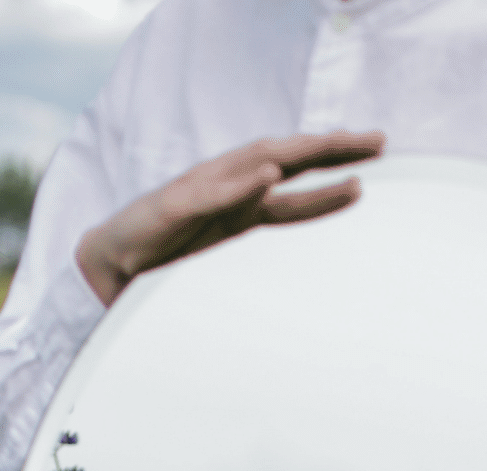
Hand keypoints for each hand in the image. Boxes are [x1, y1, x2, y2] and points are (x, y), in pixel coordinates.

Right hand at [76, 129, 384, 307]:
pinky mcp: (171, 208)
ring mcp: (200, 196)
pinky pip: (210, 192)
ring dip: (297, 153)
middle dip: (333, 151)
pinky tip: (268, 173)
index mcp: (242, 213)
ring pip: (255, 164)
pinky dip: (240, 183)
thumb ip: (260, 280)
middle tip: (378, 142)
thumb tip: (303, 312)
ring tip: (334, 144)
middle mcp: (227, 195)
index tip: (374, 175)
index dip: (333, 184)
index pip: (297, 195)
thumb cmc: (166, 268)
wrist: (108, 269)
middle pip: (289, 163)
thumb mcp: (224, 275)